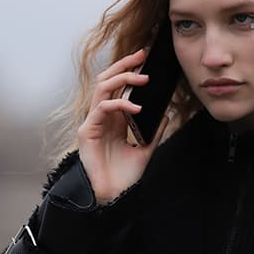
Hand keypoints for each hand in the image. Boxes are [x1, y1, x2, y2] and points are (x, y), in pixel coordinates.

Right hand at [77, 47, 170, 203]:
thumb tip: (166, 114)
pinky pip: (102, 108)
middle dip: (123, 65)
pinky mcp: (88, 131)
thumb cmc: (124, 177)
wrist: (112, 197)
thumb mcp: (145, 150)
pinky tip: (136, 109)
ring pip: (102, 88)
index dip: (128, 71)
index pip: (118, 87)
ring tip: (143, 79)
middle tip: (141, 56)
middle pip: (107, 80)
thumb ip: (153, 132)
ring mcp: (93, 122)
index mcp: (113, 119)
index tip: (145, 58)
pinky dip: (120, 104)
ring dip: (123, 79)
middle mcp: (101, 117)